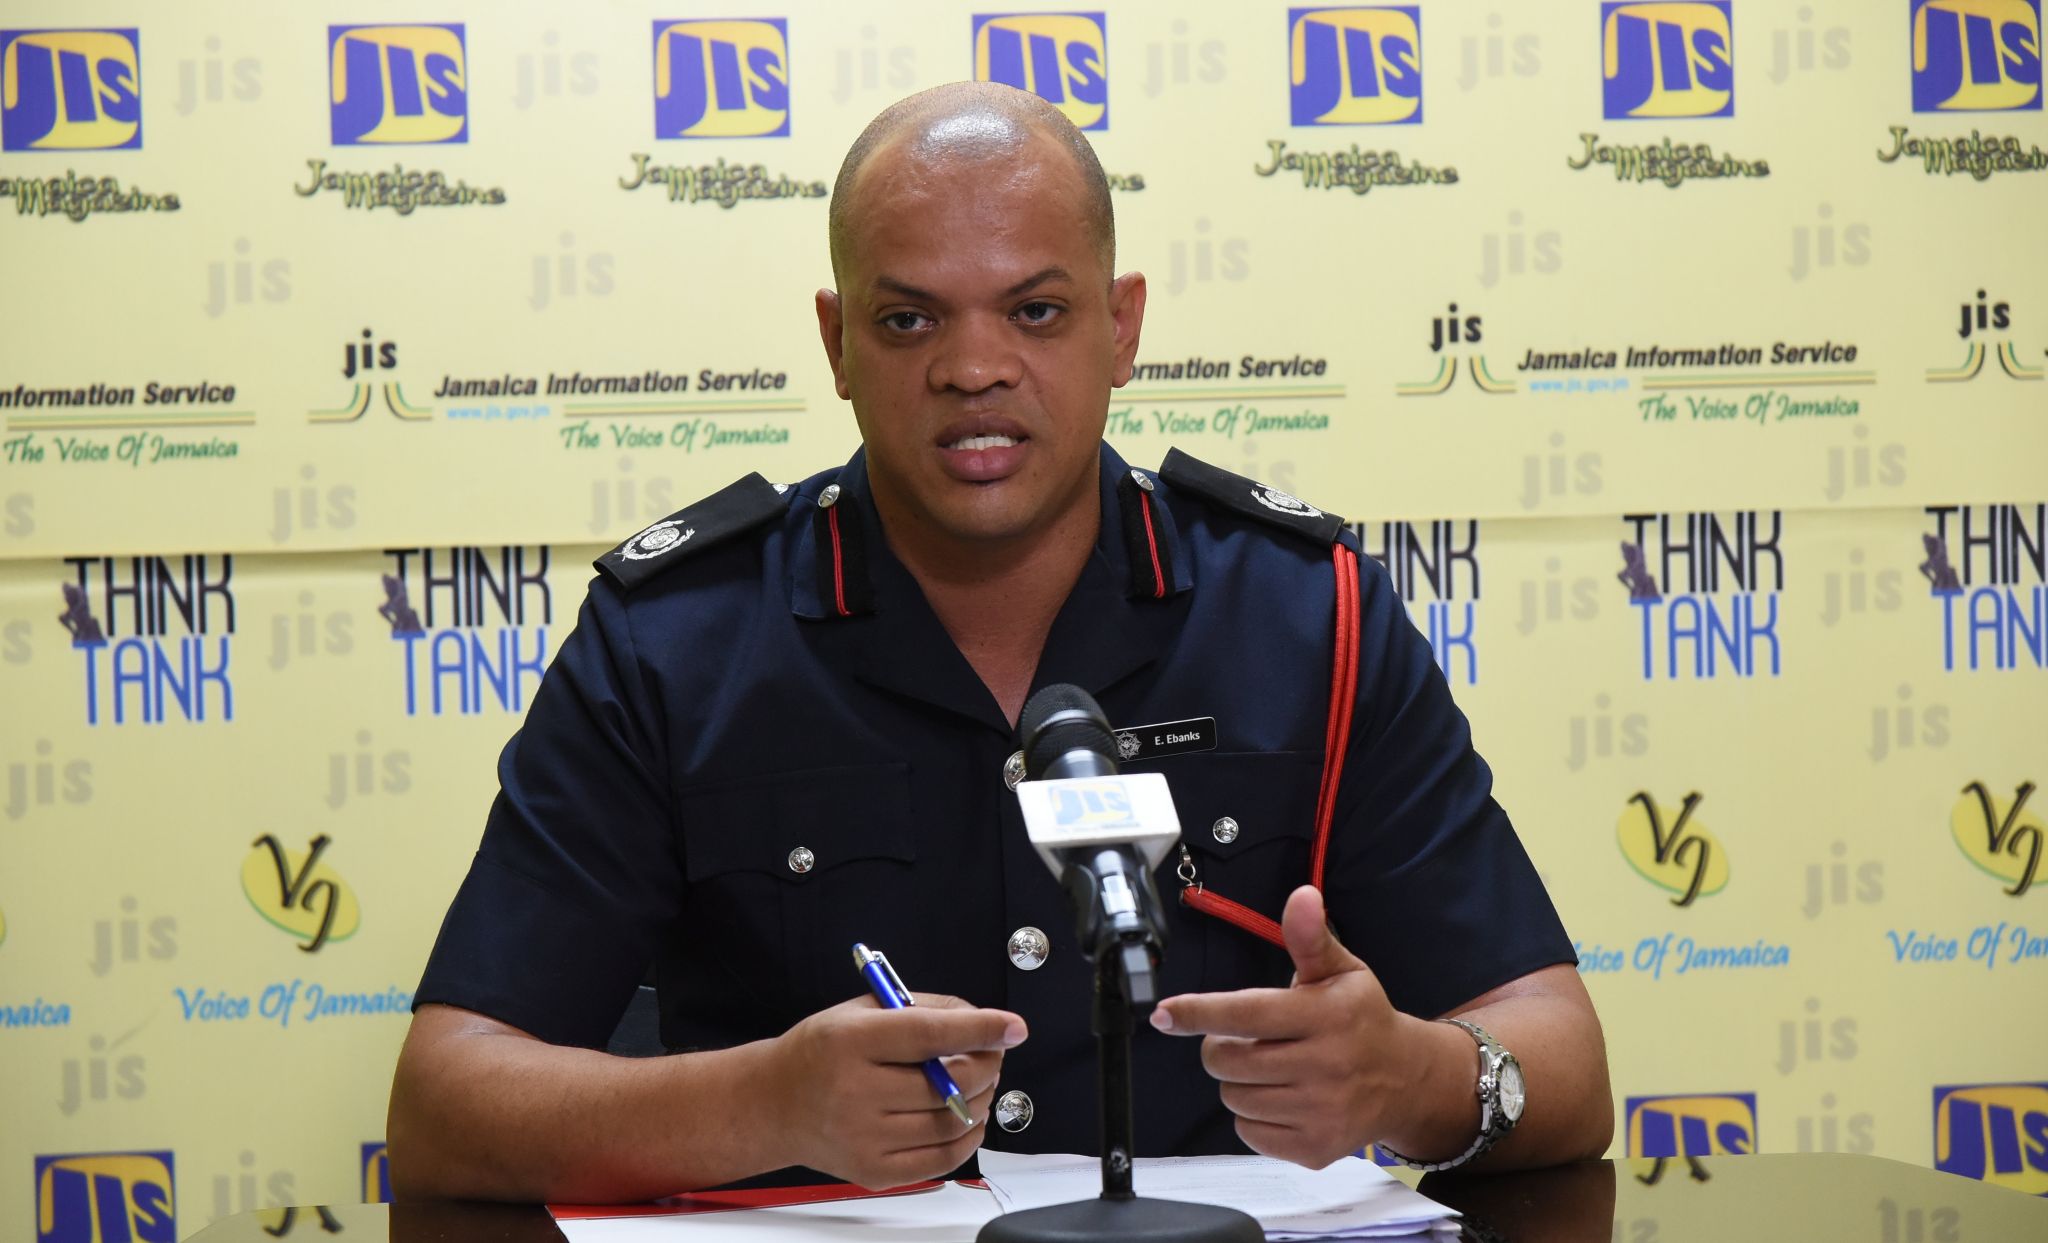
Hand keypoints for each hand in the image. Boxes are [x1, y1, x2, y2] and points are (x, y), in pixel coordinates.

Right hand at [767, 993, 1026, 1189]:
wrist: (774, 1104)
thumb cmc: (821, 1052)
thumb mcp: (861, 1011)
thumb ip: (922, 1008)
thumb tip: (981, 1022)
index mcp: (850, 1041)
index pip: (927, 1034)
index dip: (978, 1029)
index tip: (1013, 1027)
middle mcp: (854, 1092)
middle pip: (948, 1082)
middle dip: (986, 1064)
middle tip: (991, 1054)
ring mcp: (863, 1137)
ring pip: (952, 1121)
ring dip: (981, 1100)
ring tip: (975, 1084)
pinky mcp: (873, 1171)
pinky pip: (941, 1159)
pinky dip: (968, 1138)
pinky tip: (966, 1118)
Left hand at [1150, 885, 1436, 1168]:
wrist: (1407, 1081)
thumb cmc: (1362, 1018)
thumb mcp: (1342, 971)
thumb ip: (1310, 937)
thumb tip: (1301, 896)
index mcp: (1328, 1015)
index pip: (1249, 1013)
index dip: (1201, 1011)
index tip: (1164, 1013)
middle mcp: (1327, 1066)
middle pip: (1229, 1061)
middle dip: (1221, 1047)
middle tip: (1247, 1039)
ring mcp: (1322, 1112)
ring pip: (1234, 1098)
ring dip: (1239, 1081)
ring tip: (1271, 1066)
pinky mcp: (1315, 1149)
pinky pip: (1249, 1133)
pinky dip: (1253, 1116)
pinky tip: (1281, 1096)